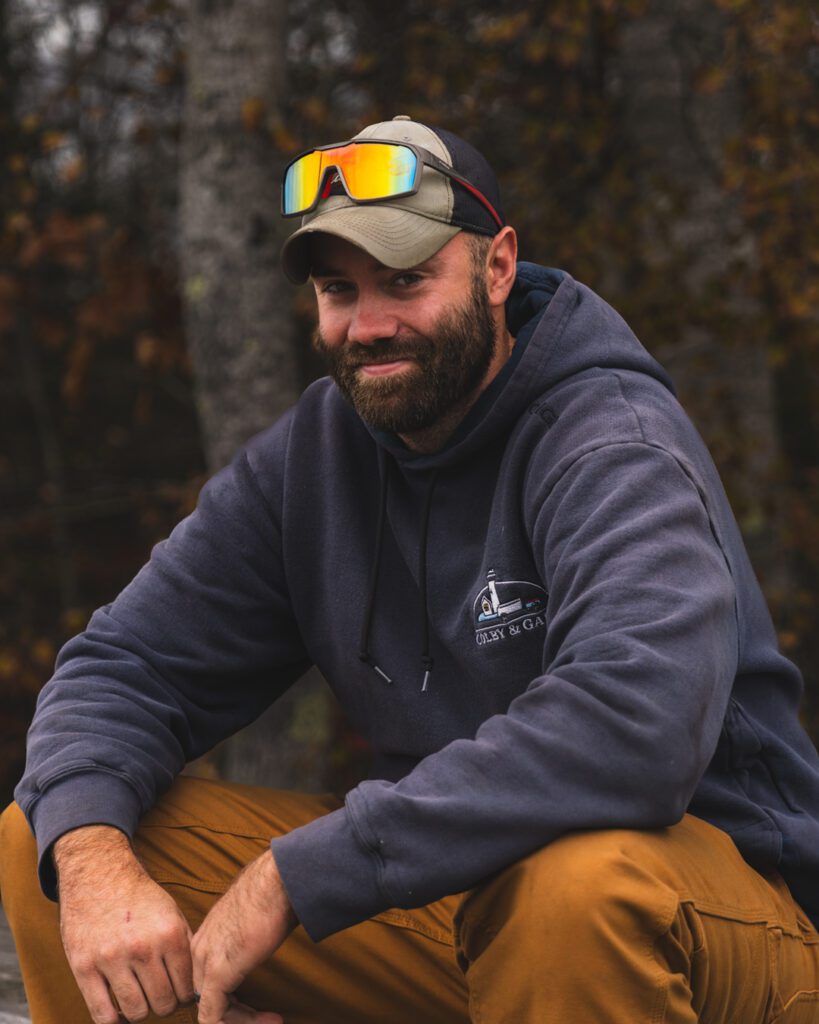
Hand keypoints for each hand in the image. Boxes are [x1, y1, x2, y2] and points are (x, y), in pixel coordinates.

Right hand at [55, 825, 194, 1022]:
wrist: (99, 873)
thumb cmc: (138, 897)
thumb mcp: (171, 912)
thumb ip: (185, 945)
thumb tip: (198, 982)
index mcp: (170, 933)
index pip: (186, 988)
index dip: (184, 996)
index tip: (178, 993)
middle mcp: (143, 947)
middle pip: (163, 1004)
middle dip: (164, 1004)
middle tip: (159, 996)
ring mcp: (112, 959)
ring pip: (136, 1012)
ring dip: (141, 1011)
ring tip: (140, 998)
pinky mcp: (84, 968)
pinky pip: (102, 1015)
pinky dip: (114, 1021)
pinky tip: (119, 1011)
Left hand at [191, 849, 296, 1023]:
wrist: (279, 880)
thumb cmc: (274, 892)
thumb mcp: (253, 919)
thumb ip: (246, 935)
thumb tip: (261, 939)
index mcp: (206, 936)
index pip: (208, 981)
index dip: (233, 999)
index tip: (258, 1005)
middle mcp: (200, 949)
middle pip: (208, 997)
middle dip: (238, 1014)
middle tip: (266, 1017)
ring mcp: (206, 962)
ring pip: (210, 1011)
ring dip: (242, 1021)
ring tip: (271, 1021)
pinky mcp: (218, 973)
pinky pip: (213, 1016)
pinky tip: (267, 1020)